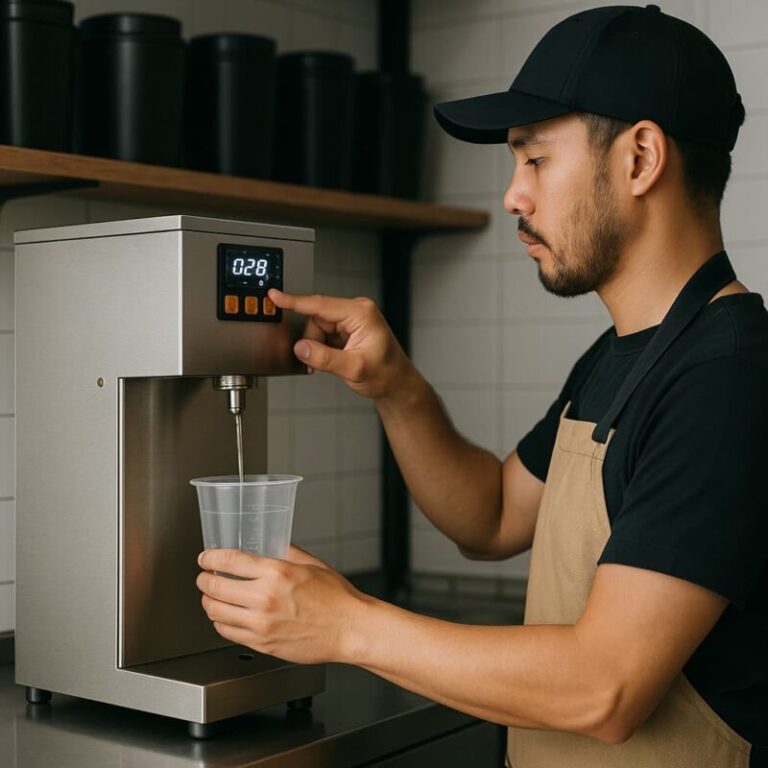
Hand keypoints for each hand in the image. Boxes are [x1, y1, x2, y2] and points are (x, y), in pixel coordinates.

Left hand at [196, 545, 370, 663]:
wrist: (349, 629)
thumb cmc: (336, 598)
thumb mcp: (311, 564)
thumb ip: (286, 552)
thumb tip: (270, 544)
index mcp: (277, 572)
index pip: (229, 561)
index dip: (210, 558)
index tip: (206, 558)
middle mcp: (265, 598)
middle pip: (215, 586)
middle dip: (204, 580)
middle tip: (204, 577)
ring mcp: (261, 623)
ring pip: (216, 612)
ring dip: (208, 601)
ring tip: (212, 597)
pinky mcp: (262, 643)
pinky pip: (227, 632)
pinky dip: (220, 622)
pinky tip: (226, 616)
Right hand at [268, 288, 412, 400]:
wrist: (396, 384)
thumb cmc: (386, 374)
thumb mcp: (354, 369)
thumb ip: (325, 358)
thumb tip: (302, 348)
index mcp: (360, 313)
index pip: (320, 305)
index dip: (294, 301)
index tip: (275, 296)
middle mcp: (356, 311)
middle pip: (316, 319)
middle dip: (313, 342)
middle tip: (320, 362)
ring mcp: (351, 320)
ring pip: (317, 328)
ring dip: (317, 347)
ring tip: (333, 363)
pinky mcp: (347, 329)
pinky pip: (323, 335)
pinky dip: (322, 349)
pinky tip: (334, 359)